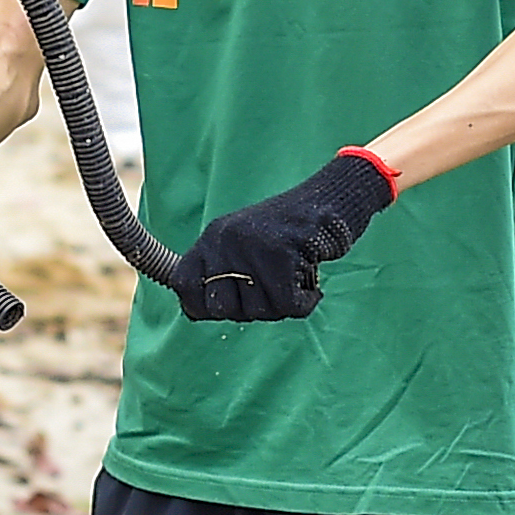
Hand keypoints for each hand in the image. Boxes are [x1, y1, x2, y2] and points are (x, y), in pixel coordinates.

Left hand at [170, 151, 394, 322]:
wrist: (330, 201)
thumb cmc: (290, 232)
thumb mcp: (243, 244)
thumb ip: (220, 272)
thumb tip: (198, 312)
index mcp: (212, 237)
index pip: (183, 286)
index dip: (203, 306)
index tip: (233, 302)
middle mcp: (225, 240)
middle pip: (221, 307)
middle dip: (250, 309)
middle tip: (273, 290)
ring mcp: (250, 247)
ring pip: (257, 310)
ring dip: (281, 304)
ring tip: (294, 278)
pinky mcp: (280, 256)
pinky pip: (287, 306)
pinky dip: (305, 301)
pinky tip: (311, 284)